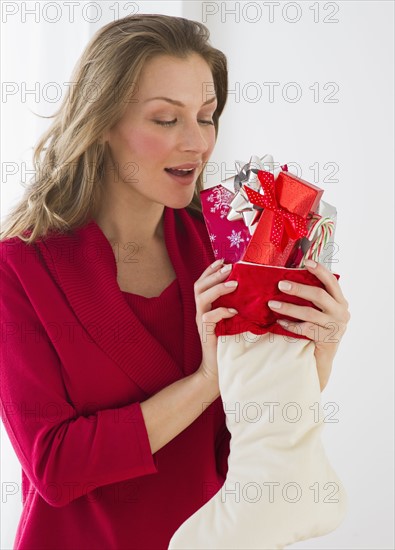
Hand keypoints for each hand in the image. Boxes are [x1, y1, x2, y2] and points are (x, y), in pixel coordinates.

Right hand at [194, 259, 238, 382]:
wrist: (218, 369)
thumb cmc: (229, 343)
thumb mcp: (232, 320)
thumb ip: (235, 306)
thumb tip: (251, 290)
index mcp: (205, 307)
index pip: (202, 282)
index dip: (210, 270)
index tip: (223, 259)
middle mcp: (200, 312)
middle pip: (199, 286)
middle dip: (214, 274)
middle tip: (230, 267)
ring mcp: (201, 322)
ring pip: (202, 298)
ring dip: (218, 288)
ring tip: (234, 283)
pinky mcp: (206, 333)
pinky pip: (209, 318)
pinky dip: (222, 311)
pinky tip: (234, 311)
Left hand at [268, 259, 350, 390]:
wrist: (323, 357)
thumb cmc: (318, 329)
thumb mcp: (321, 311)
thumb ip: (313, 297)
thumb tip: (289, 278)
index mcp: (340, 301)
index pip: (332, 281)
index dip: (320, 270)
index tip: (307, 261)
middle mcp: (341, 312)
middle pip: (319, 295)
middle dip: (299, 288)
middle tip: (281, 284)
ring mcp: (336, 326)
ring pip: (309, 312)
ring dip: (289, 307)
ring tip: (272, 303)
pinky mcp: (327, 339)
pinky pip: (305, 328)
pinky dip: (290, 324)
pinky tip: (279, 321)